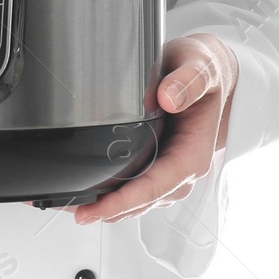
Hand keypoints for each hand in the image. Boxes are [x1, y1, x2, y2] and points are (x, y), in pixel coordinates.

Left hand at [72, 34, 237, 225]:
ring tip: (67, 204)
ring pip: (134, 200)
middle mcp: (181, 170)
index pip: (155, 187)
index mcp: (192, 155)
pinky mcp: (156, 166)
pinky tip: (84, 192)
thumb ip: (189, 81)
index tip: (94, 210)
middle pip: (140, 201)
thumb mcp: (201, 67)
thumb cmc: (206, 73)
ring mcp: (167, 172)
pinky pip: (133, 187)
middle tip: (68, 209)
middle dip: (105, 210)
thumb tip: (167, 98)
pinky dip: (109, 194)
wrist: (210, 74)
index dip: (123, 202)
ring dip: (104, 206)